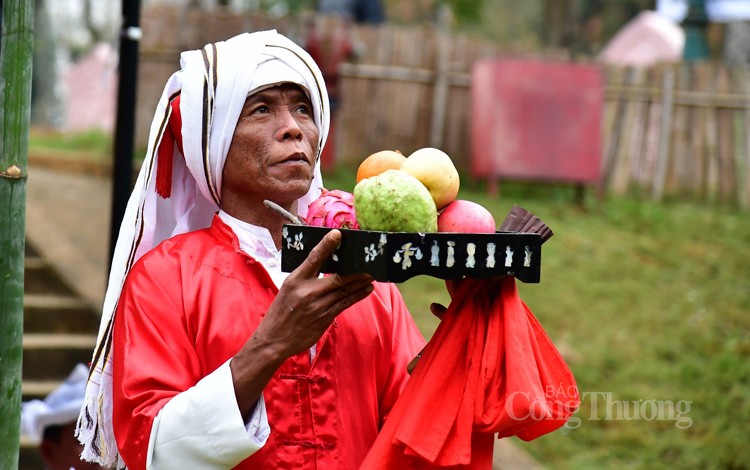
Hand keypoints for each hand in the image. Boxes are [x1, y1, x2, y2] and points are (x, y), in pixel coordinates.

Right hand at [231, 229, 373, 416]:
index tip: (337, 234)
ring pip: (344, 291)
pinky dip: (357, 296)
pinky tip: (366, 289)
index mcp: (295, 280)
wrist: (274, 339)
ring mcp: (318, 306)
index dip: (327, 245)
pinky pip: (344, 304)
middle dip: (356, 270)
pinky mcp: (324, 319)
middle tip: (369, 262)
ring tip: (372, 275)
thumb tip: (326, 263)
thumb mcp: (288, 288)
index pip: (314, 258)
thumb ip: (306, 276)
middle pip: (338, 277)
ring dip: (360, 282)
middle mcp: (307, 292)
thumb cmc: (282, 310)